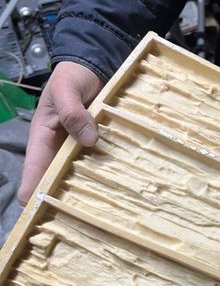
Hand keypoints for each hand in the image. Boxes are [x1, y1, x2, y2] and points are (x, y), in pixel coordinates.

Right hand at [18, 61, 101, 203]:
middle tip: (84, 217)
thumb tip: (89, 140)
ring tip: (105, 210)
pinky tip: (123, 187)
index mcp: (42, 140)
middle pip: (56, 186)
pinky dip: (108, 175)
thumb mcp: (66, 89)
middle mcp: (59, 151)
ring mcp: (79, 152)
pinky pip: (101, 166)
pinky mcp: (97, 148)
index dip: (35, 196)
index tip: (46, 212)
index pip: (32, 176)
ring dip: (89, 191)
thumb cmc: (71, 77)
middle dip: (64, 202)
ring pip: (80, 180)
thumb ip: (72, 112)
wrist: (92, 68)